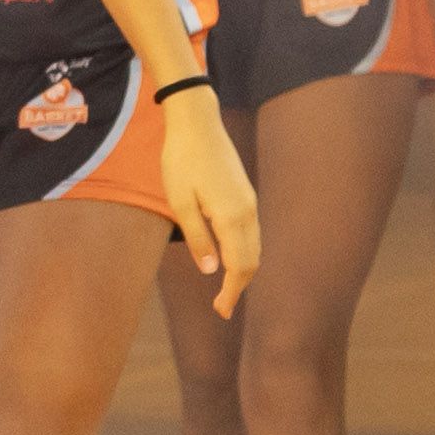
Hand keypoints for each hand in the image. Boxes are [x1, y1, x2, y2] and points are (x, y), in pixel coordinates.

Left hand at [157, 83, 260, 309]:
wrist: (197, 123)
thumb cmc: (181, 161)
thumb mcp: (180, 203)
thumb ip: (198, 238)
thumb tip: (212, 271)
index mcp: (231, 217)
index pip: (239, 266)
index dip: (231, 292)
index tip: (220, 311)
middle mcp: (247, 212)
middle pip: (251, 260)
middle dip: (238, 286)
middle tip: (221, 308)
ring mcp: (249, 202)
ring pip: (254, 246)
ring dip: (242, 270)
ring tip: (225, 288)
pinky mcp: (245, 194)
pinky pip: (251, 232)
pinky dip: (244, 251)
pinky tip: (229, 257)